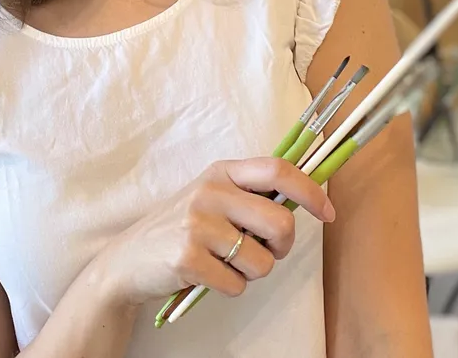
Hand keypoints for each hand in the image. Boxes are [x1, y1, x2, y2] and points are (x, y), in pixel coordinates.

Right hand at [91, 158, 335, 307]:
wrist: (129, 259)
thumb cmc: (181, 228)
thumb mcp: (212, 197)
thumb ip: (249, 195)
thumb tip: (301, 205)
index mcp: (222, 171)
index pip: (278, 169)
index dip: (310, 190)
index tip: (328, 212)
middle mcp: (211, 190)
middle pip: (280, 222)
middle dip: (282, 246)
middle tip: (265, 251)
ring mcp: (197, 223)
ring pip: (262, 261)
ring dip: (252, 272)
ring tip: (225, 263)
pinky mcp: (188, 258)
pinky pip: (237, 284)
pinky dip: (230, 287)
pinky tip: (208, 275)